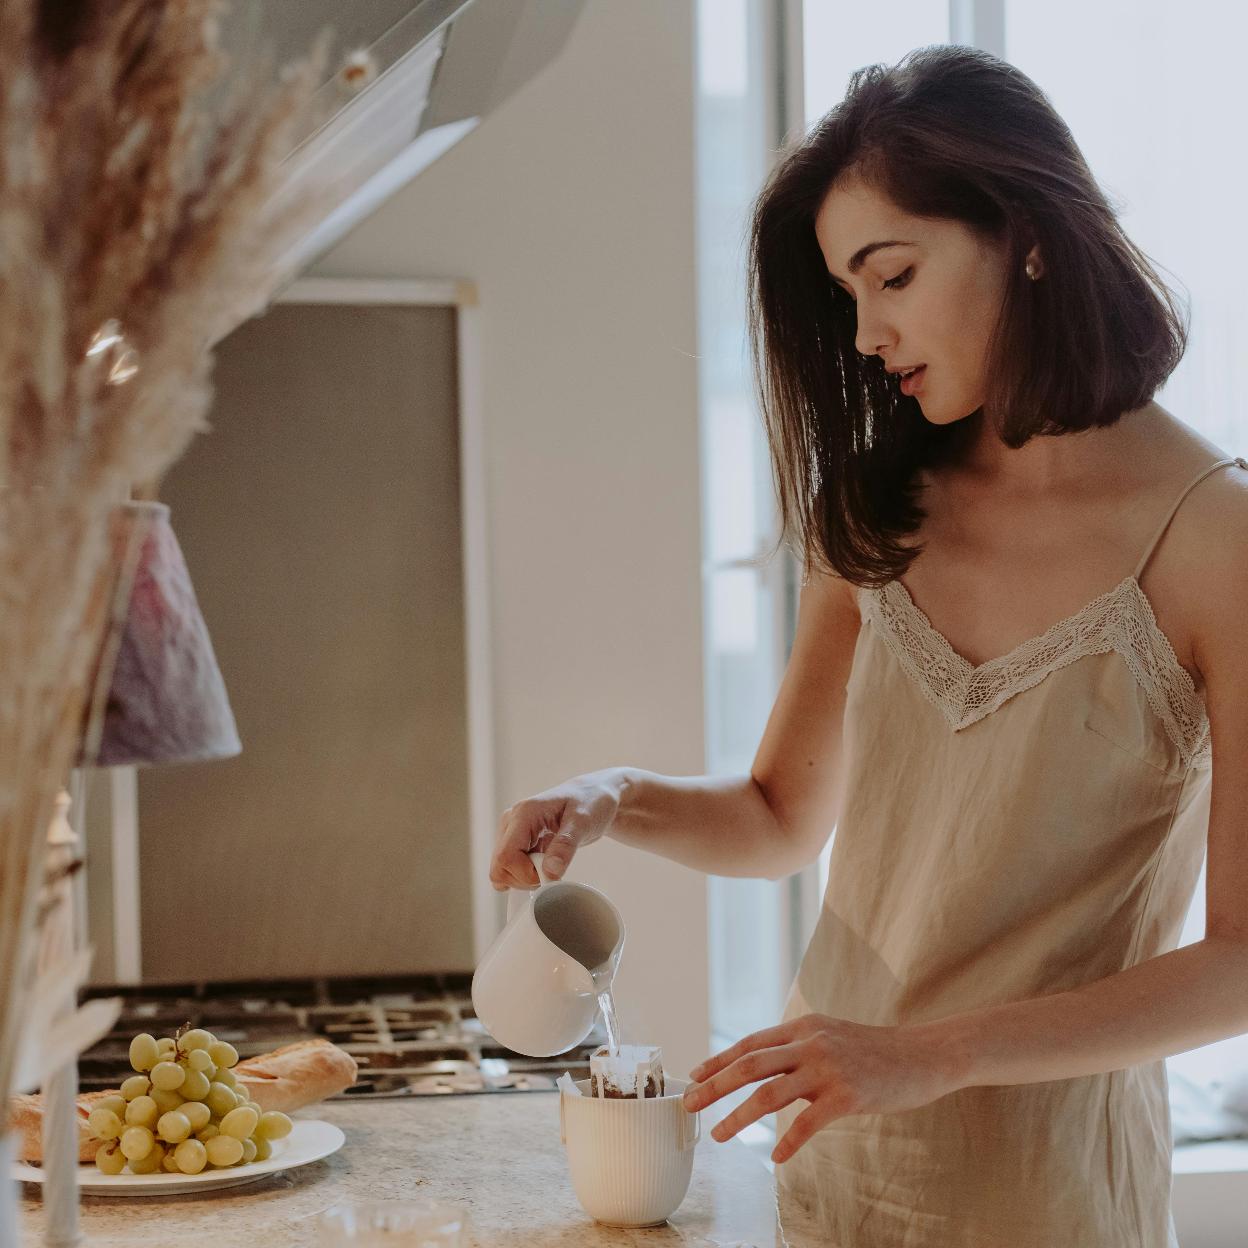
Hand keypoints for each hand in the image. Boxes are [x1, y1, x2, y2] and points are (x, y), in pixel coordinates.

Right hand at [489, 768, 624, 888]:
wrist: (594, 797)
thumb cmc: (590, 803)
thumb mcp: (583, 822)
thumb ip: (565, 846)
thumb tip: (549, 872)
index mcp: (523, 814)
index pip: (505, 857)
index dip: (526, 875)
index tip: (551, 873)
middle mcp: (510, 822)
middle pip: (499, 867)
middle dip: (525, 879)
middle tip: (552, 870)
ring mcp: (511, 833)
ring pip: (501, 871)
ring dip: (525, 878)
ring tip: (550, 865)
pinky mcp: (516, 842)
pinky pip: (510, 869)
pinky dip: (526, 875)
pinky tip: (544, 865)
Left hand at [681, 1014, 960, 1164]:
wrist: (923, 1054)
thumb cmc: (874, 1052)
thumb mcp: (830, 1036)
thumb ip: (798, 1047)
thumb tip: (764, 1066)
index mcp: (803, 1027)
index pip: (750, 1043)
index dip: (719, 1060)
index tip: (695, 1076)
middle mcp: (810, 1042)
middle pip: (750, 1064)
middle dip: (715, 1086)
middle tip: (690, 1105)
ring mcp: (828, 1067)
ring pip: (770, 1092)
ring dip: (739, 1116)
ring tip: (719, 1134)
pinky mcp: (848, 1094)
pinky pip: (809, 1121)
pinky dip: (788, 1140)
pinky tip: (775, 1155)